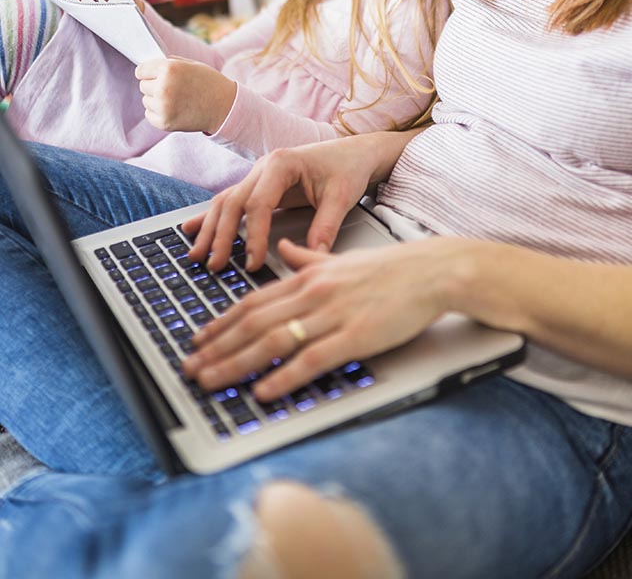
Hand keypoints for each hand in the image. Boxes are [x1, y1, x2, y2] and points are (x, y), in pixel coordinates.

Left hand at [135, 57, 235, 133]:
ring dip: (156, 99)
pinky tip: (175, 109)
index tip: (152, 75)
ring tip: (176, 99)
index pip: (141, 70)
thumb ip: (169, 63)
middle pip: (143, 85)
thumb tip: (148, 68)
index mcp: (170, 69)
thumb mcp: (191, 64)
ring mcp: (163, 106)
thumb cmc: (208, 82)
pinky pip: (149, 114)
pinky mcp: (164, 122)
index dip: (147, 72)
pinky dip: (158, 113)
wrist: (224, 107)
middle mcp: (164, 87)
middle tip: (172, 88)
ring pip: (146, 100)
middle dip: (154, 85)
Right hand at [182, 131, 396, 271]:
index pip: (258, 204)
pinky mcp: (259, 185)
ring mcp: (258, 175)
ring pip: (226, 202)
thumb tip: (312, 256)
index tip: (253, 263)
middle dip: (221, 236)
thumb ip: (326, 226)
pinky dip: (212, 217)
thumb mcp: (342, 197)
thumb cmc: (348, 169)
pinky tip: (192, 230)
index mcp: (282, 163)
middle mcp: (264, 166)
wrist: (355, 152)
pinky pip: (231, 201)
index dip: (254, 236)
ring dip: (210, 229)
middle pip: (233, 202)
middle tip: (215, 266)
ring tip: (197, 256)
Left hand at [183, 236, 455, 399]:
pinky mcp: (355, 336)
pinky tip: (263, 391)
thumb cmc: (392, 269)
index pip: (252, 301)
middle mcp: (313, 293)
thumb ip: (309, 257)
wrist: (433, 271)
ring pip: (273, 341)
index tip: (197, 340)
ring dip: (236, 363)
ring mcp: (333, 314)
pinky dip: (283, 376)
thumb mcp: (342, 258)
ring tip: (210, 381)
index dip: (220, 322)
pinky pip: (311, 359)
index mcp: (308, 276)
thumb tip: (284, 248)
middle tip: (189, 368)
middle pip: (253, 322)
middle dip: (216, 347)